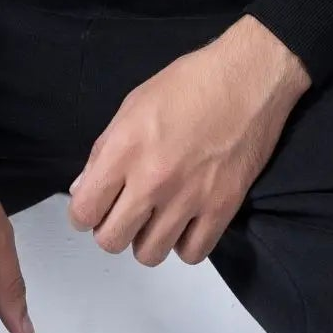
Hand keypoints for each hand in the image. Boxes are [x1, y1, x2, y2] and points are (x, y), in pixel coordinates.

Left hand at [66, 17, 310, 266]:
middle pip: (111, 240)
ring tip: (157, 217)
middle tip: (125, 210)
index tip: (95, 205)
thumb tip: (84, 188)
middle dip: (112, 228)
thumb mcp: (133, 104)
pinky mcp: (222, 208)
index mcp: (125, 148)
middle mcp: (153, 180)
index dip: (83, 213)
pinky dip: (185, 243)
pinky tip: (186, 222)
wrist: (249, 77)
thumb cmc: (190, 82)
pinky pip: (192, 254)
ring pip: (149, 254)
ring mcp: (189, 198)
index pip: (84, 211)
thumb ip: (104, 150)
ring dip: (147, 239)